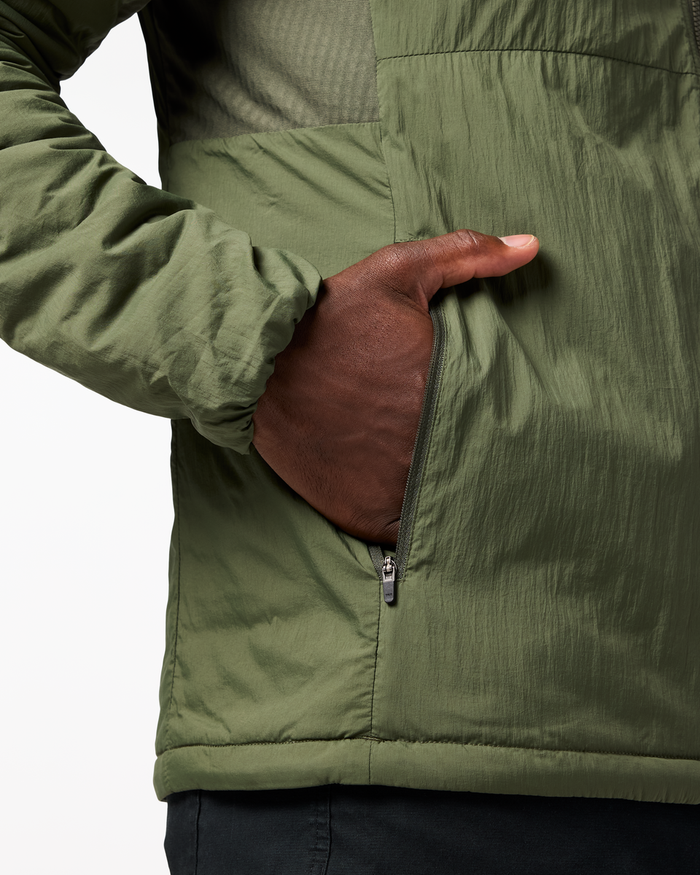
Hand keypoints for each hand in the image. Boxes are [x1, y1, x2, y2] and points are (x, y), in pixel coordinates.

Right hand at [252, 230, 538, 544]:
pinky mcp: (360, 513)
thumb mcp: (397, 273)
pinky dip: (412, 527)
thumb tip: (531, 245)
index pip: (501, 423)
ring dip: (451, 497)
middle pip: (476, 468)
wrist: (257, 365)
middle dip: (478, 460)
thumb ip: (466, 256)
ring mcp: (391, 487)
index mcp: (443, 393)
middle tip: (476, 453)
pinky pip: (404, 536)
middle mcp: (423, 448)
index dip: (503, 423)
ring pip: (445, 506)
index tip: (492, 417)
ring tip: (450, 481)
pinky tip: (414, 503)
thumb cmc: (329, 318)